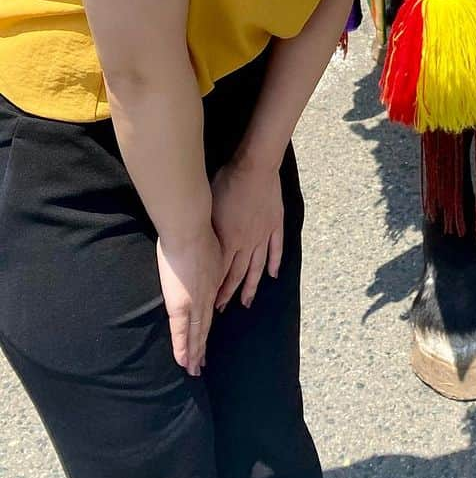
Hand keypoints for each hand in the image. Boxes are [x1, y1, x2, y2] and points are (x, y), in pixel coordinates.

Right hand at [156, 228, 222, 376]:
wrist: (189, 228)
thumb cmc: (195, 230)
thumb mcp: (209, 247)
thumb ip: (207, 259)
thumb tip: (202, 261)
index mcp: (213, 279)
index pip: (209, 307)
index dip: (207, 324)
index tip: (206, 337)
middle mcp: (207, 294)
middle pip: (205, 325)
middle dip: (203, 345)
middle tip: (202, 364)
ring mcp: (195, 301)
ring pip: (196, 333)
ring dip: (195, 352)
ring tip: (195, 369)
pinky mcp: (181, 304)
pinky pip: (181, 332)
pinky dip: (183, 348)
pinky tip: (184, 362)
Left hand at [211, 158, 283, 311]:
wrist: (254, 169)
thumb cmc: (227, 183)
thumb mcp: (209, 207)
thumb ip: (207, 229)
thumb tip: (198, 242)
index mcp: (229, 240)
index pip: (222, 272)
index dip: (217, 289)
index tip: (211, 303)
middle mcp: (246, 243)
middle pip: (239, 274)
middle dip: (231, 293)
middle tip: (225, 309)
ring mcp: (263, 235)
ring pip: (258, 266)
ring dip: (253, 285)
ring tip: (248, 301)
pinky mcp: (274, 224)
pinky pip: (276, 248)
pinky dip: (275, 262)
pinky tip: (273, 274)